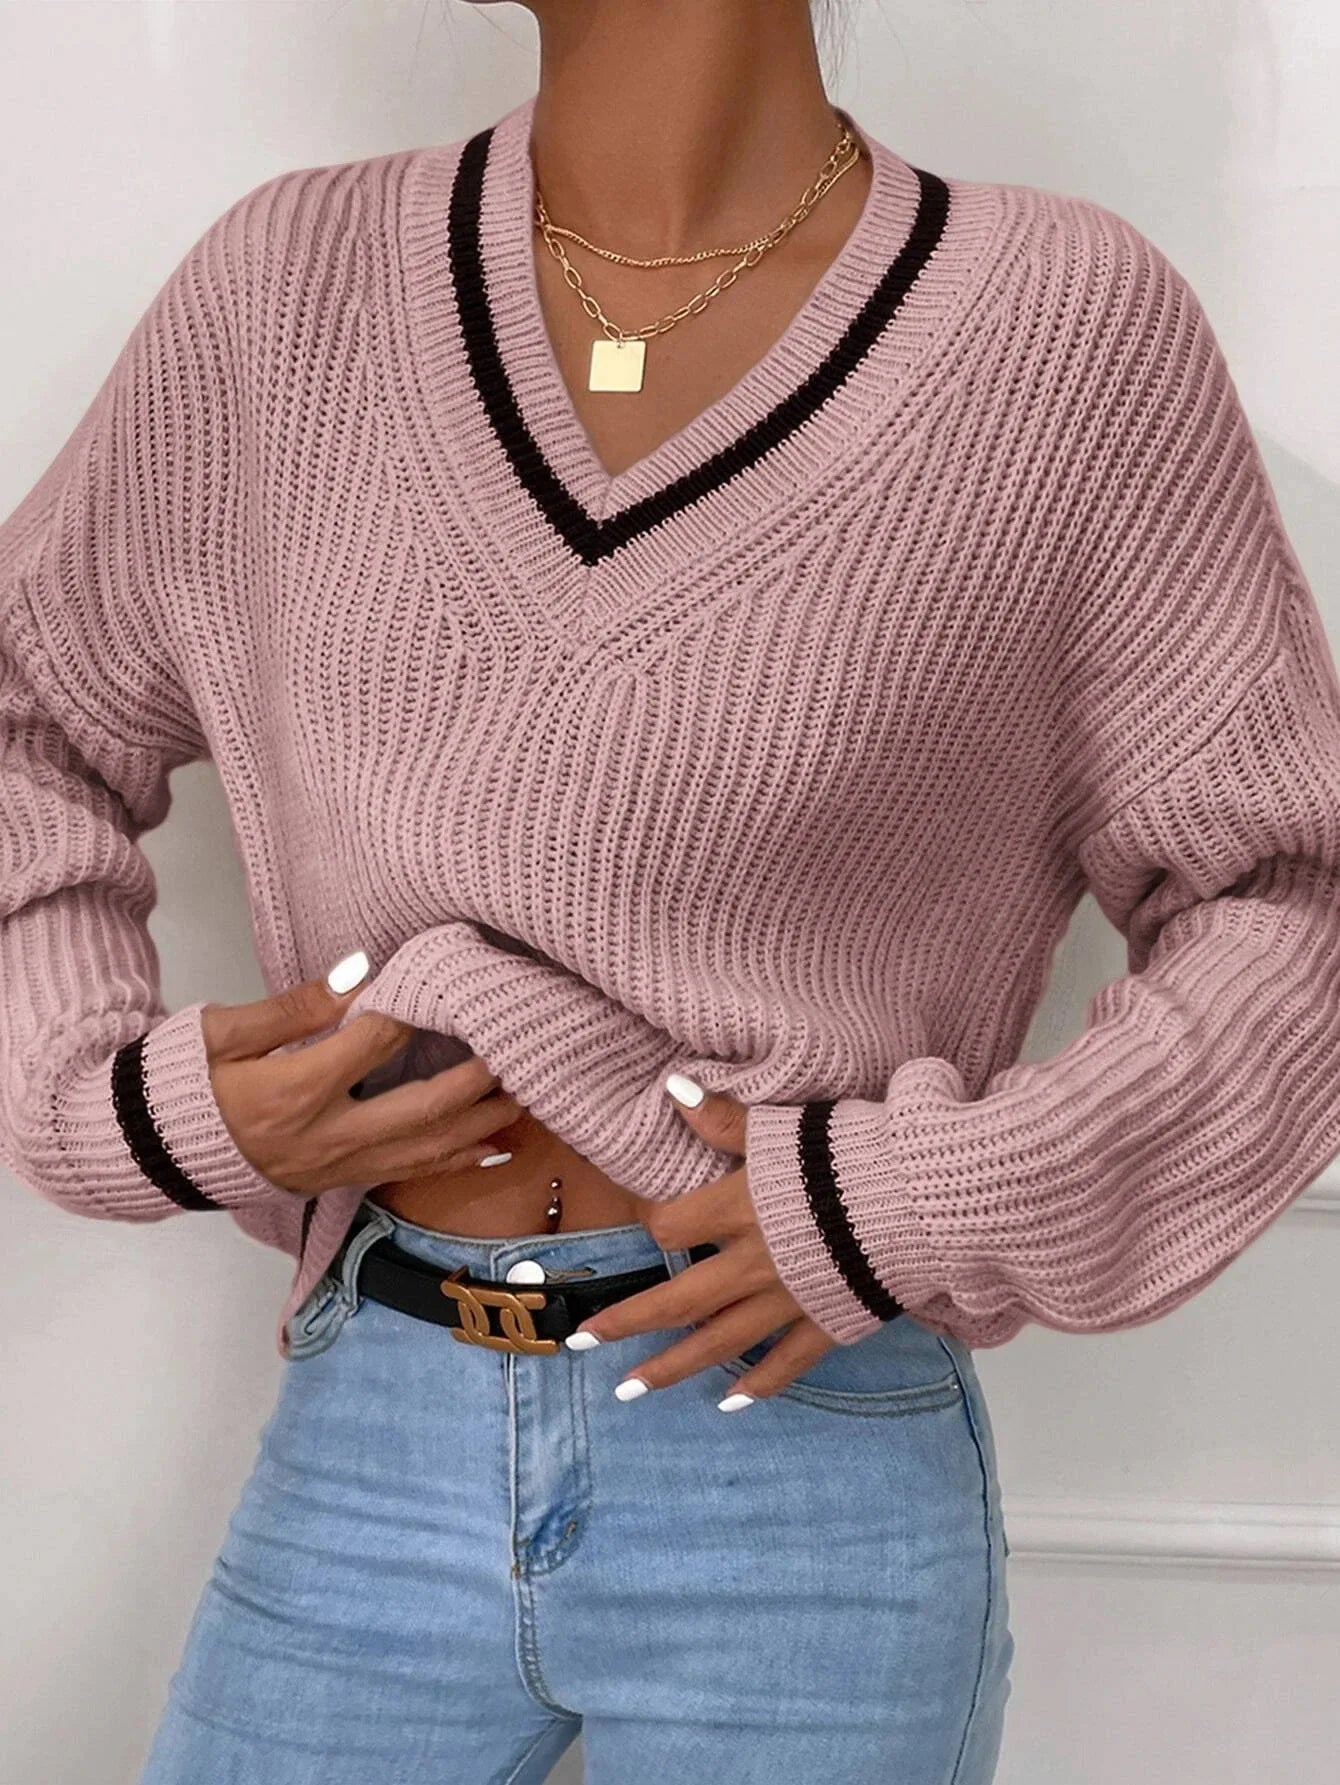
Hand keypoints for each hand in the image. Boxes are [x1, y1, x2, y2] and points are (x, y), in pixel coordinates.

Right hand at [204, 952, 522, 1196]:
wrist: (154, 1153)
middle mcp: (326, 1136)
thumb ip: (293, 1006)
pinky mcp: (340, 1181)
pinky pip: (408, 1173)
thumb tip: (356, 972)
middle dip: (476, 1083)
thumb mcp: (224, 1033)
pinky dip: (456, 1160)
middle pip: (419, 1110)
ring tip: (527, 1098)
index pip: (374, 1044)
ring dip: (480, 1124)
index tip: (455, 984)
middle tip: (520, 1052)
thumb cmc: (186, 1083)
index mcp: (295, 1091)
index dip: (416, 1012)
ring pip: (424, 1150)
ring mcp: (336, 1167)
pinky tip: (494, 1146)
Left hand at [566, 1076, 838, 1407]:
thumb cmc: (851, 1155)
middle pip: (676, 1301)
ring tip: (629, 1391)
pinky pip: (785, 1364)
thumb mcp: (783, 1128)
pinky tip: (729, 1403)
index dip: (651, 1223)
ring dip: (670, 1368)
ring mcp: (787, 1301)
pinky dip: (756, 1385)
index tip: (642, 1221)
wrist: (921, 1198)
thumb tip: (673, 1088)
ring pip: (718, 1343)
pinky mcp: (826, 1323)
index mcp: (737, 1212)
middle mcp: (752, 1264)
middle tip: (580, 1344)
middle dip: (626, 1324)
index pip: (670, 1228)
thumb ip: (725, 1119)